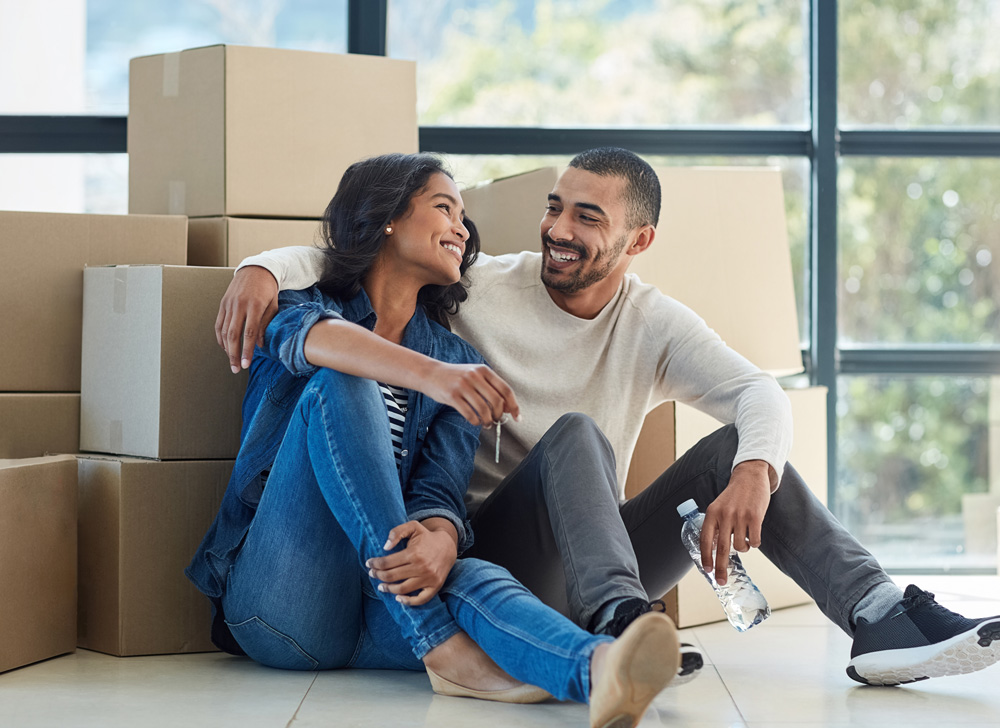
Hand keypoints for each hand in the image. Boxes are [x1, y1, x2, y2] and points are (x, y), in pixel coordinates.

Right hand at [215, 265, 278, 372]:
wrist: (256, 270)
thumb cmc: (268, 290)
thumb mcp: (273, 306)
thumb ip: (266, 325)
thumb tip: (259, 345)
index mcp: (255, 306)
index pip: (249, 333)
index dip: (247, 351)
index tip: (246, 364)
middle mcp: (239, 305)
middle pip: (233, 334)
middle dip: (234, 354)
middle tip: (236, 368)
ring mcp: (229, 304)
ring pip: (224, 331)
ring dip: (226, 349)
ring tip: (232, 361)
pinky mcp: (222, 304)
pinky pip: (218, 323)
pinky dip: (220, 337)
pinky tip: (224, 347)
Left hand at [366, 521, 457, 605]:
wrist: (448, 545)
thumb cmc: (426, 537)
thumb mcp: (412, 527)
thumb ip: (397, 532)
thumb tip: (385, 547)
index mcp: (413, 553)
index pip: (387, 563)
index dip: (375, 564)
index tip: (369, 564)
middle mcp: (421, 567)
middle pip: (391, 576)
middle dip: (378, 575)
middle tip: (372, 574)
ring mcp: (428, 579)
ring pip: (402, 589)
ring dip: (388, 589)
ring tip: (381, 586)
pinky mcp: (435, 586)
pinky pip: (420, 600)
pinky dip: (408, 602)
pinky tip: (398, 598)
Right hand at [420, 362, 519, 426]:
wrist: (430, 373)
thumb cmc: (456, 377)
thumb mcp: (474, 375)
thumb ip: (490, 387)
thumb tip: (507, 407)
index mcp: (484, 370)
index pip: (505, 389)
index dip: (514, 405)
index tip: (517, 417)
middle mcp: (474, 376)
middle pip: (497, 401)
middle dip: (499, 415)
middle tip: (496, 420)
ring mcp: (463, 385)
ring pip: (484, 410)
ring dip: (488, 421)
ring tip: (486, 423)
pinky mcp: (452, 396)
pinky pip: (470, 414)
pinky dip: (475, 421)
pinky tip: (475, 421)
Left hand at [700, 460, 771, 585]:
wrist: (750, 477)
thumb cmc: (733, 496)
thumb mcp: (717, 507)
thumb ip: (714, 526)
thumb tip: (713, 551)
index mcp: (712, 514)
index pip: (705, 540)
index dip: (706, 558)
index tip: (707, 571)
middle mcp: (724, 515)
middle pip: (722, 549)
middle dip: (721, 568)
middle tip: (722, 581)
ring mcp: (740, 516)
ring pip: (741, 547)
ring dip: (743, 548)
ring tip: (744, 537)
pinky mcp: (756, 517)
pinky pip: (754, 541)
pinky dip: (754, 543)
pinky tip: (753, 535)